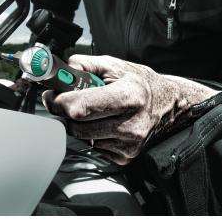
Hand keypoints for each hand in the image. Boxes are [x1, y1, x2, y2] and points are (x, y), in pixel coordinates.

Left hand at [42, 54, 218, 164]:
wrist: (168, 103)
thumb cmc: (139, 82)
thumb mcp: (113, 65)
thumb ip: (83, 65)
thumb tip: (59, 72)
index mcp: (129, 96)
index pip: (82, 107)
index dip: (61, 102)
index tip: (53, 96)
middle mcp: (131, 123)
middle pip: (77, 126)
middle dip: (66, 112)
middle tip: (66, 101)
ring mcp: (129, 144)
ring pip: (82, 138)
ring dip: (78, 124)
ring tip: (91, 110)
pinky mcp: (126, 157)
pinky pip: (93, 148)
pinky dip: (92, 135)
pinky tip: (103, 123)